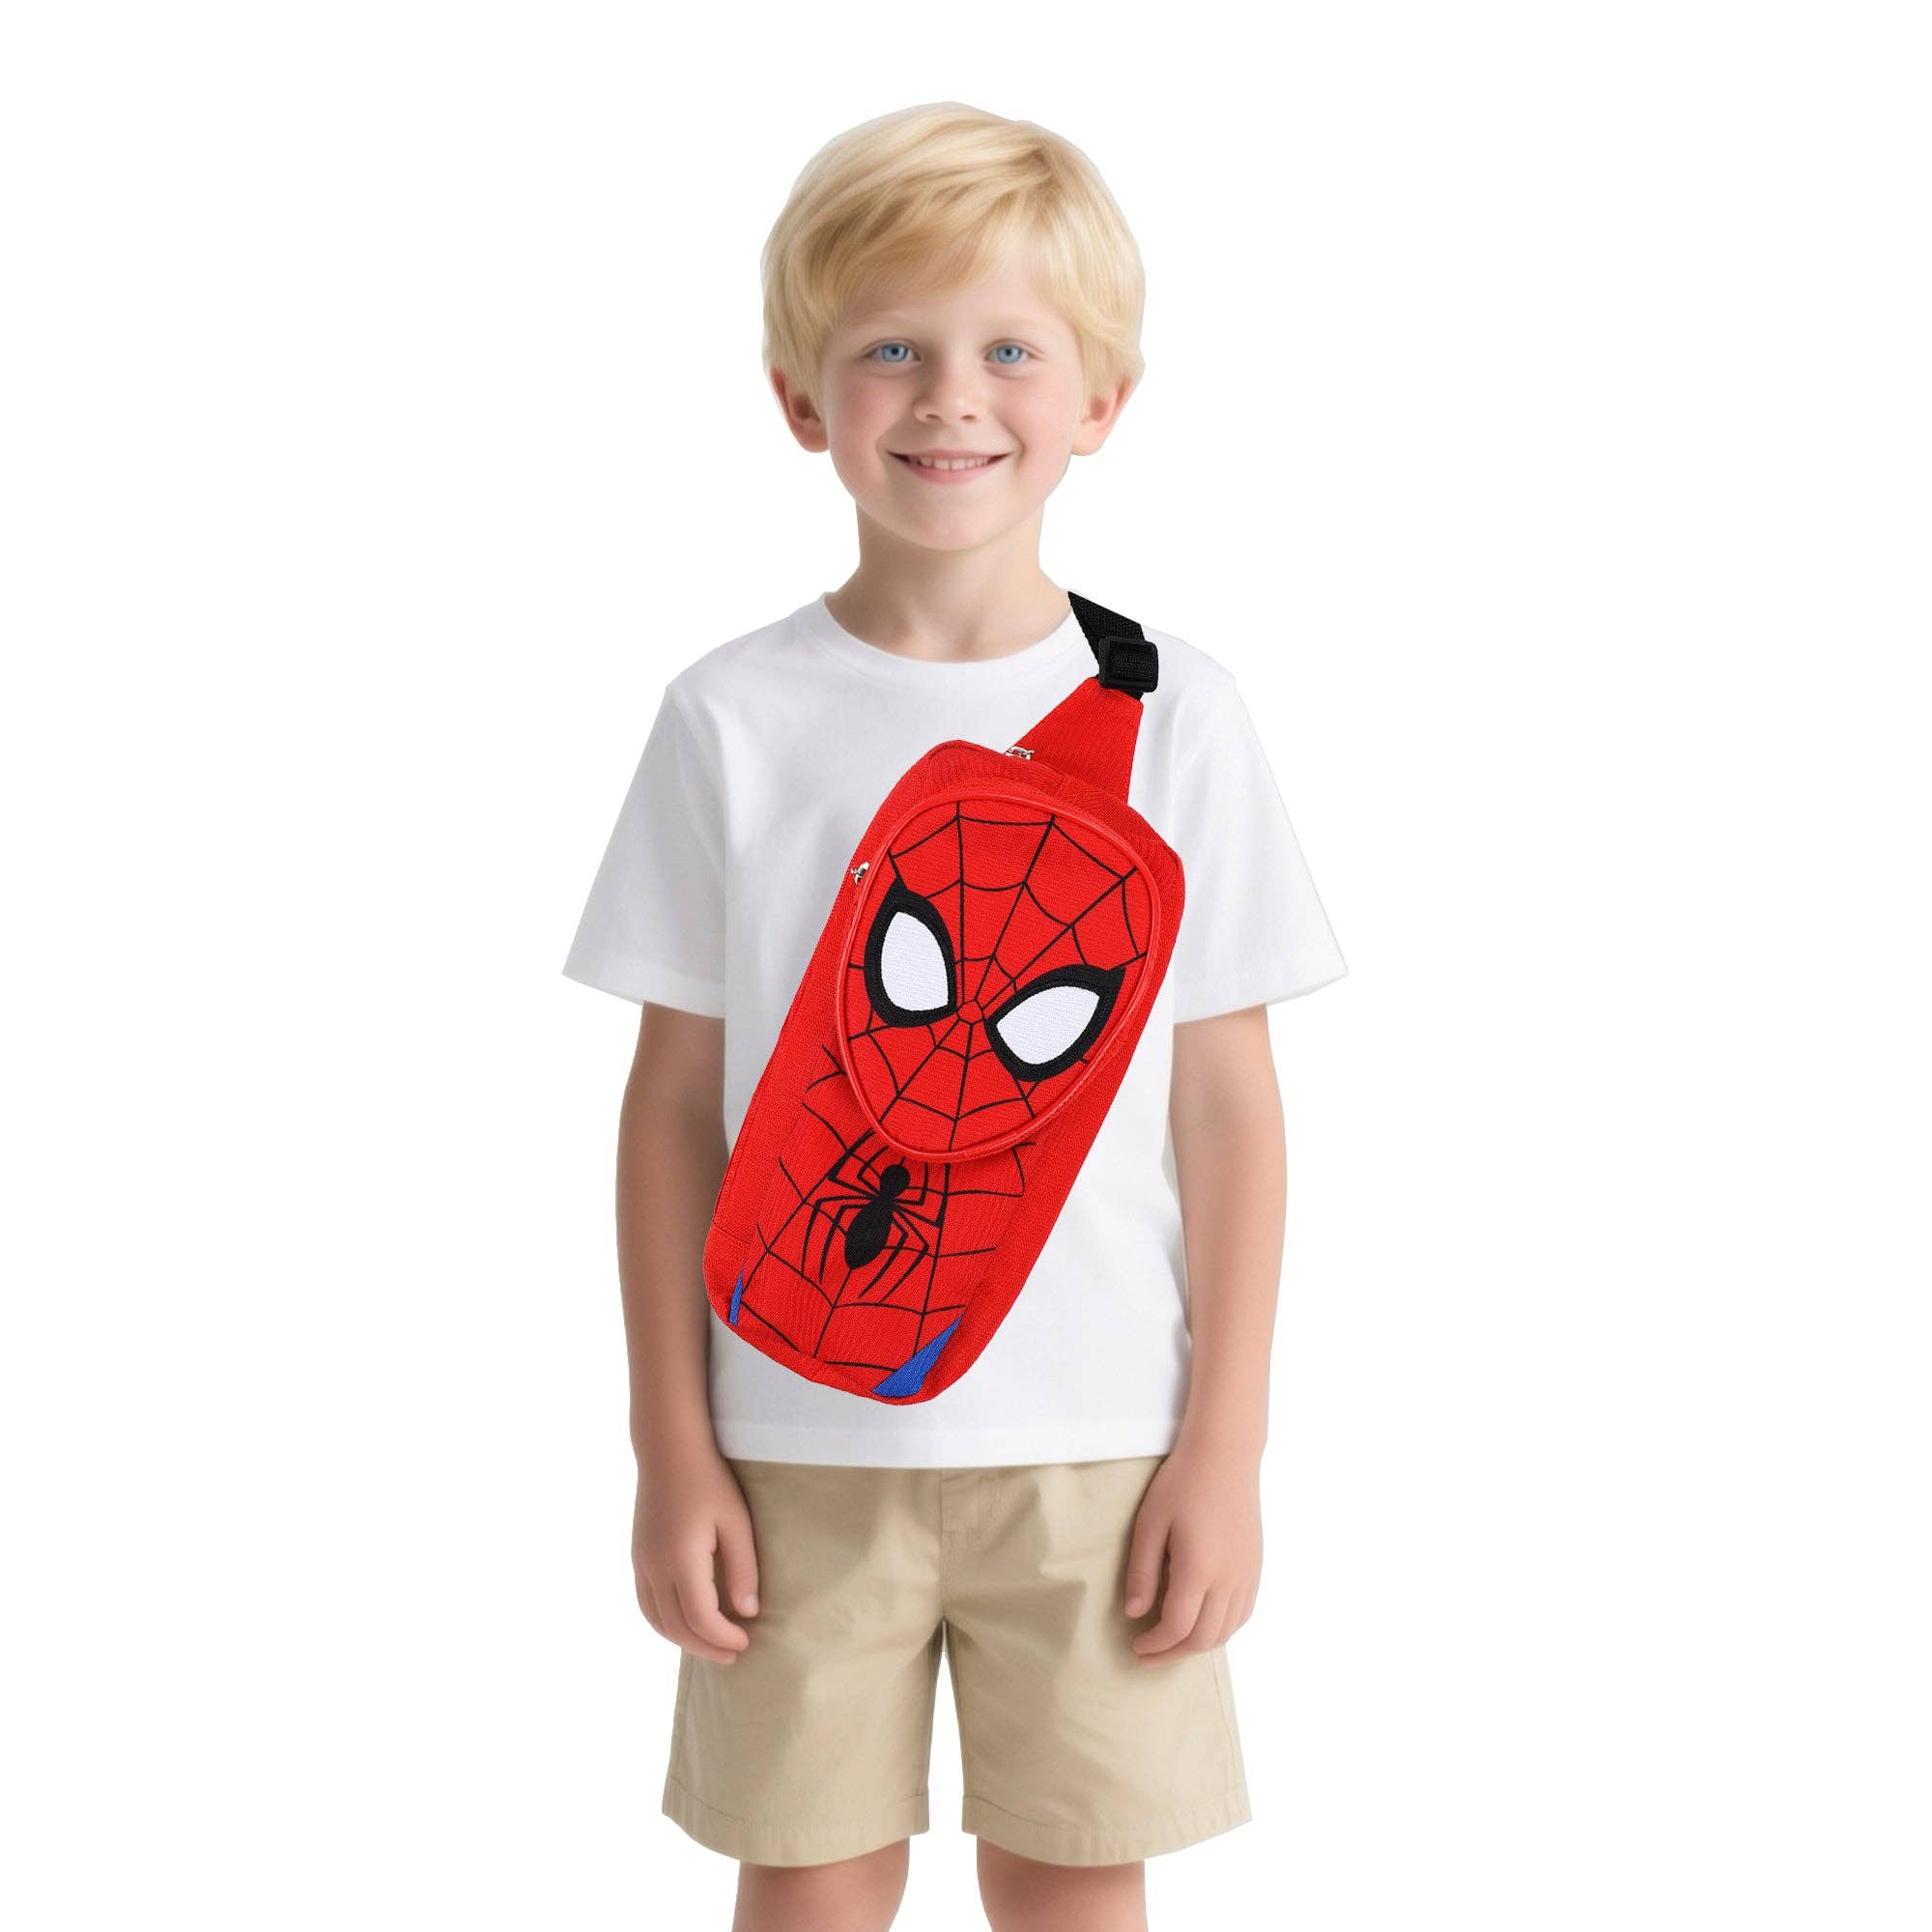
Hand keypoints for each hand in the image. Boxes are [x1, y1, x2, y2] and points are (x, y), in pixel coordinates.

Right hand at [633, 1442, 760, 1663]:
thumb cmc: (708, 1481)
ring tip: (712, 1644)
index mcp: (681, 1559)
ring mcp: (641, 1563)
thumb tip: (748, 1612)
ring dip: (684, 1639)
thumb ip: (743, 1568)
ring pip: (657, 1621)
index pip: (700, 1618)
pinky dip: (665, 1623)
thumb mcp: (736, 1522)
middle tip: (734, 1654)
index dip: (723, 1637)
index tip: (747, 1640)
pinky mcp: (638, 1557)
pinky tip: (685, 1623)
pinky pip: (646, 1604)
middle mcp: (654, 1567)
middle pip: (676, 1627)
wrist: (668, 1450)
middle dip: (706, 1646)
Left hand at [1123, 1435, 1262, 1660]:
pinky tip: (1202, 1623)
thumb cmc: (1182, 1483)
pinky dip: (1221, 1629)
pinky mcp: (1255, 1567)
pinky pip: (1242, 1614)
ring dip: (1197, 1645)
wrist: (1225, 1455)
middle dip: (1173, 1653)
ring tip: (1171, 1642)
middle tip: (1148, 1654)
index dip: (1156, 1645)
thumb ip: (1142, 1572)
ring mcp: (1247, 1575)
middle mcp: (1229, 1578)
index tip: (1136, 1646)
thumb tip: (1135, 1614)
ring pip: (1226, 1631)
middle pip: (1204, 1638)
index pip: (1178, 1627)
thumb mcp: (1150, 1523)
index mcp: (1199, 1568)